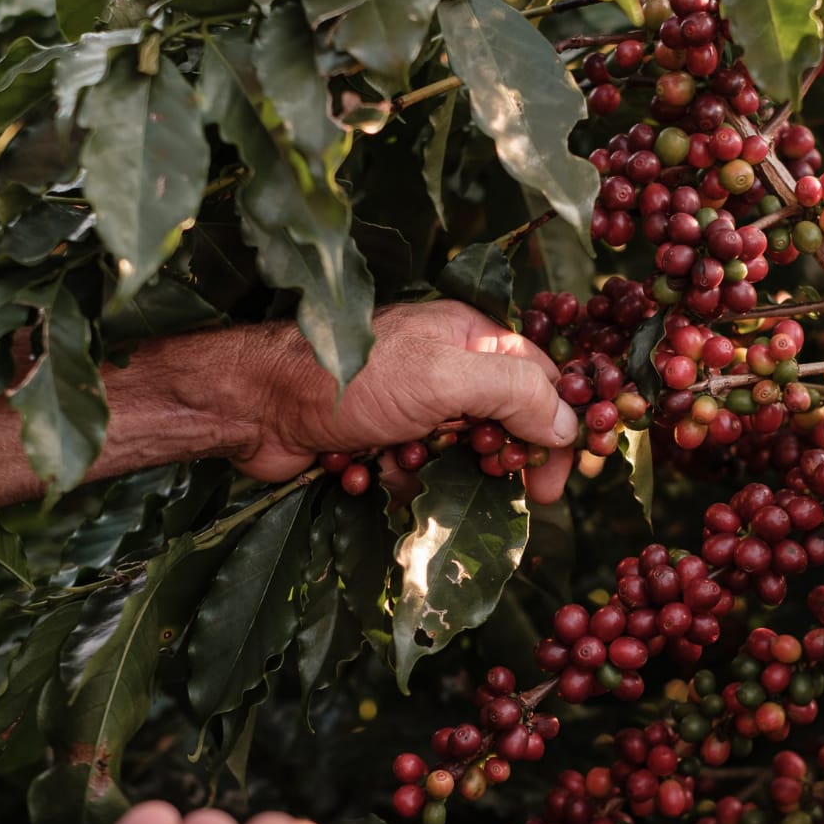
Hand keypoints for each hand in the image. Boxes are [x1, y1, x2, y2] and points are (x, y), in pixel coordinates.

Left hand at [243, 301, 579, 503]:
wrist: (255, 405)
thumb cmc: (348, 378)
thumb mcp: (443, 376)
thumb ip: (512, 392)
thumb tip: (568, 423)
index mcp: (469, 337)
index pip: (540, 382)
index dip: (555, 432)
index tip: (553, 484)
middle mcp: (446, 368)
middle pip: (502, 425)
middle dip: (492, 461)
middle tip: (487, 486)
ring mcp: (412, 405)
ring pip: (458, 458)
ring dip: (436, 476)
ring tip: (401, 465)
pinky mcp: (380, 440)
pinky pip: (412, 474)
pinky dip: (394, 482)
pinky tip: (364, 471)